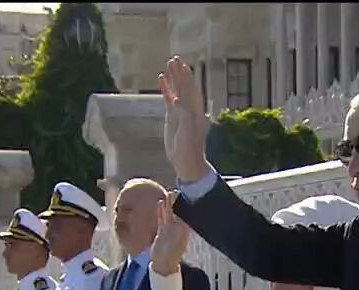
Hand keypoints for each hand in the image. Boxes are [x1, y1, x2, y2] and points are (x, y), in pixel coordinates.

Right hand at [152, 191, 187, 276]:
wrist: (163, 264)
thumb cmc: (171, 257)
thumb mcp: (176, 245)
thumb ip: (177, 234)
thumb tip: (179, 224)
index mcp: (183, 232)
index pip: (185, 216)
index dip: (185, 206)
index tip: (186, 196)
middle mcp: (177, 229)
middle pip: (178, 212)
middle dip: (177, 203)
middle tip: (177, 191)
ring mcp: (169, 229)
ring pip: (169, 214)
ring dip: (168, 204)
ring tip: (167, 193)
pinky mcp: (162, 231)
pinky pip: (162, 219)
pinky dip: (161, 211)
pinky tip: (160, 203)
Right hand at [160, 56, 210, 182]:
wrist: (185, 161)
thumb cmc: (189, 147)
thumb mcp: (187, 131)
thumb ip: (184, 114)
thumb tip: (177, 99)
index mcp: (196, 110)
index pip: (191, 89)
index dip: (187, 77)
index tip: (182, 65)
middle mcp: (189, 108)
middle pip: (184, 86)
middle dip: (180, 73)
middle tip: (174, 59)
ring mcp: (180, 112)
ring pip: (177, 90)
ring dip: (173, 78)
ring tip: (168, 65)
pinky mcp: (172, 117)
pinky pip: (169, 98)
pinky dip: (166, 89)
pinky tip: (162, 79)